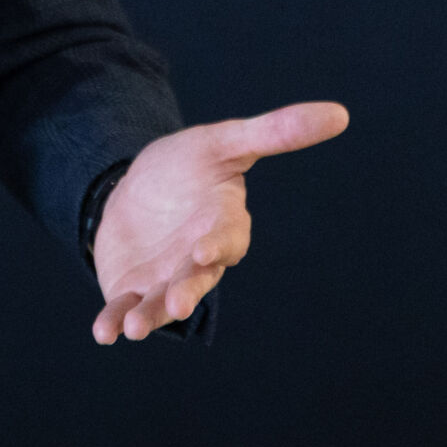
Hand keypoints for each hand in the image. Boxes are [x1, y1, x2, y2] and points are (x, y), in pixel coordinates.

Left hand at [91, 100, 347, 344]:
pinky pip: (124, 309)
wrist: (138, 188)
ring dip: (148, 318)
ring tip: (132, 329)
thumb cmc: (190, 165)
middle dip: (185, 294)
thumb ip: (278, 131)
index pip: (226, 238)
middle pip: (195, 280)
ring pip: (160, 304)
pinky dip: (114, 321)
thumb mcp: (226, 141)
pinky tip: (105, 332)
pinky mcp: (133, 290)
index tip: (204, 250)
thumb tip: (341, 114)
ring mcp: (165, 280)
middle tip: (177, 305)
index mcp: (223, 226)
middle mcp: (197, 261)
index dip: (217, 244)